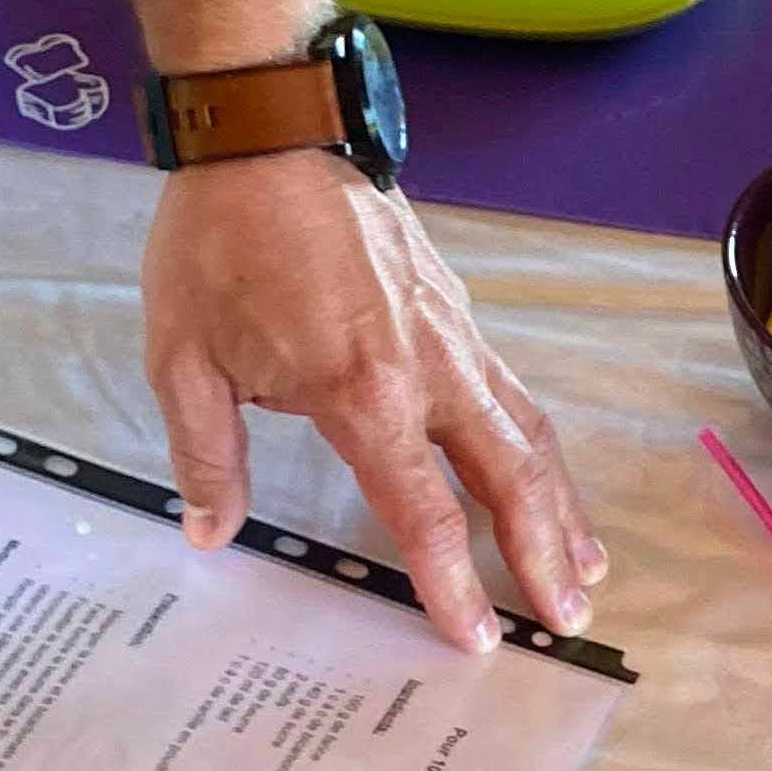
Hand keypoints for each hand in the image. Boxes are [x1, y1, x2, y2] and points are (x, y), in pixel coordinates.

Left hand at [141, 151, 605, 652]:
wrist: (267, 132)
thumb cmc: (219, 242)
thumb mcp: (183, 355)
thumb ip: (206, 454)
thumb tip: (210, 533)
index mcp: (362, 394)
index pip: (424, 511)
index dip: (454, 584)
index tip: (479, 637)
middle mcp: (430, 373)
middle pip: (510, 483)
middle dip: (544, 557)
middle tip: (568, 619)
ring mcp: (456, 341)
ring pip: (532, 439)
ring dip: (564, 510)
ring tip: (588, 568)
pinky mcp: (461, 315)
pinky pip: (517, 397)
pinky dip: (543, 451)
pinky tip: (549, 480)